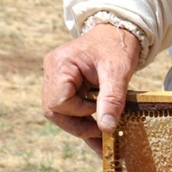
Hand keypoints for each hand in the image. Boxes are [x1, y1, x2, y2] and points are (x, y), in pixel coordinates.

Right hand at [42, 24, 140, 154]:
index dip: (80, 113)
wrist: (118, 33)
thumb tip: (106, 129)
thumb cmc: (117, 48)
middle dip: (77, 126)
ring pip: (59, 113)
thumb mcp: (118, 72)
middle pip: (53, 111)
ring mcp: (57, 78)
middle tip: (102, 137)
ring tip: (103, 138)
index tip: (102, 111)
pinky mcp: (65, 85)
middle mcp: (53, 71)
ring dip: (80, 126)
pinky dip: (83, 121)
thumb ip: (112, 100)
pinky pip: (68, 109)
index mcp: (61, 64)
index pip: (58, 102)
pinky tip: (99, 130)